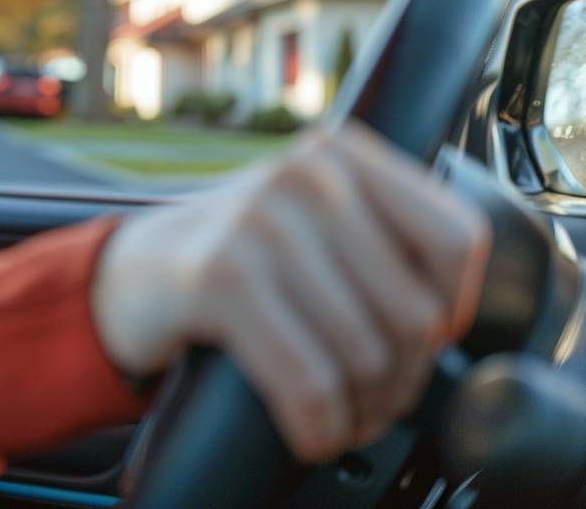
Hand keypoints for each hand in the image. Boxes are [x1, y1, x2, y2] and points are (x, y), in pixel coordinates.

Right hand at [89, 120, 490, 462]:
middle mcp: (305, 175)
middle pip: (414, 311)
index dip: (452, 309)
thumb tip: (453, 321)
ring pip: (365, 354)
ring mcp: (259, 222)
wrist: (130, 276)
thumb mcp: (312, 224)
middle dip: (401, 380)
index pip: (456, 239)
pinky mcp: (220, 277)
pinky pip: (307, 379)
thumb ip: (381, 239)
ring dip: (359, 412)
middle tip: (373, 400)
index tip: (419, 339)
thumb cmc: (236, 259)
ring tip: (341, 417)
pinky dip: (316, 426)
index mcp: (341, 155)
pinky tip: (308, 431)